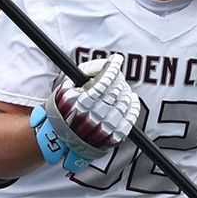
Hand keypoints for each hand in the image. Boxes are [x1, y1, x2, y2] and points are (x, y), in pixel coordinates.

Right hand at [34, 55, 140, 172]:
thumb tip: (107, 63)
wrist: (63, 138)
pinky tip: (132, 98)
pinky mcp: (114, 136)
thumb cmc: (65, 109)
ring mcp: (106, 128)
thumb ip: (85, 74)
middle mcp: (94, 116)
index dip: (112, 68)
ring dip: (125, 92)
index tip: (116, 59)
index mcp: (81, 102)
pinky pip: (130, 119)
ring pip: (124, 104)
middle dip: (118, 79)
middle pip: (115, 91)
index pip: (104, 81)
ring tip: (122, 86)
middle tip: (117, 75)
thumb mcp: (66, 89)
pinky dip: (134, 106)